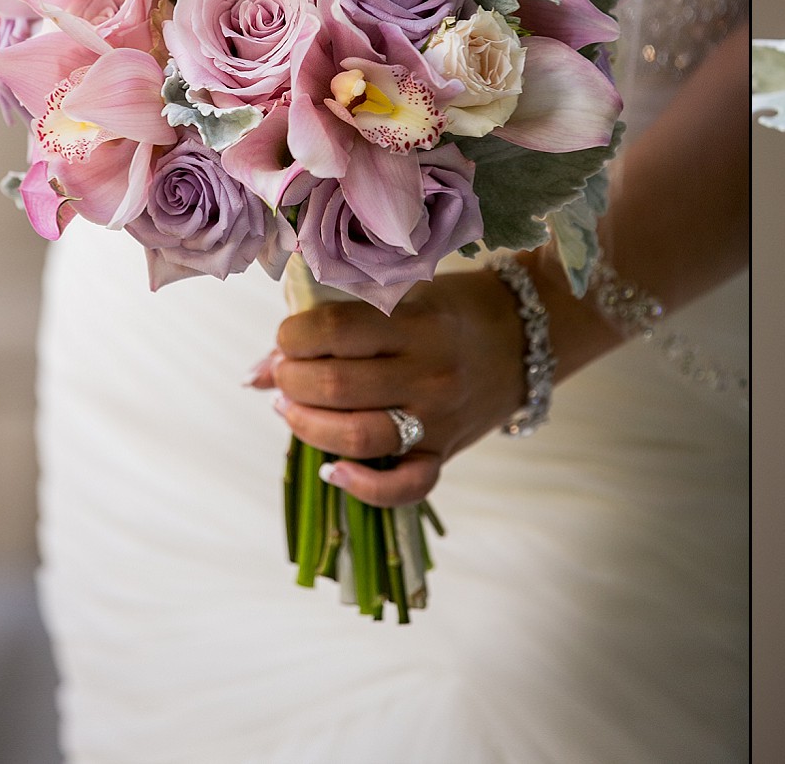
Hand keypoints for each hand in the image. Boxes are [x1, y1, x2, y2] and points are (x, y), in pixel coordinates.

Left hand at [247, 268, 526, 507]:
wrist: (527, 336)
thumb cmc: (454, 308)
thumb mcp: (404, 296)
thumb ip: (335, 325)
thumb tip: (256, 373)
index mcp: (418, 323)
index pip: (332, 332)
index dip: (291, 338)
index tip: (289, 338)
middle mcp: (429, 373)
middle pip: (335, 388)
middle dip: (290, 381)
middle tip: (286, 373)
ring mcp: (439, 419)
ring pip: (355, 437)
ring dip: (305, 425)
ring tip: (291, 409)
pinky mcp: (445, 453)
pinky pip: (402, 487)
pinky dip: (360, 488)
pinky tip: (332, 471)